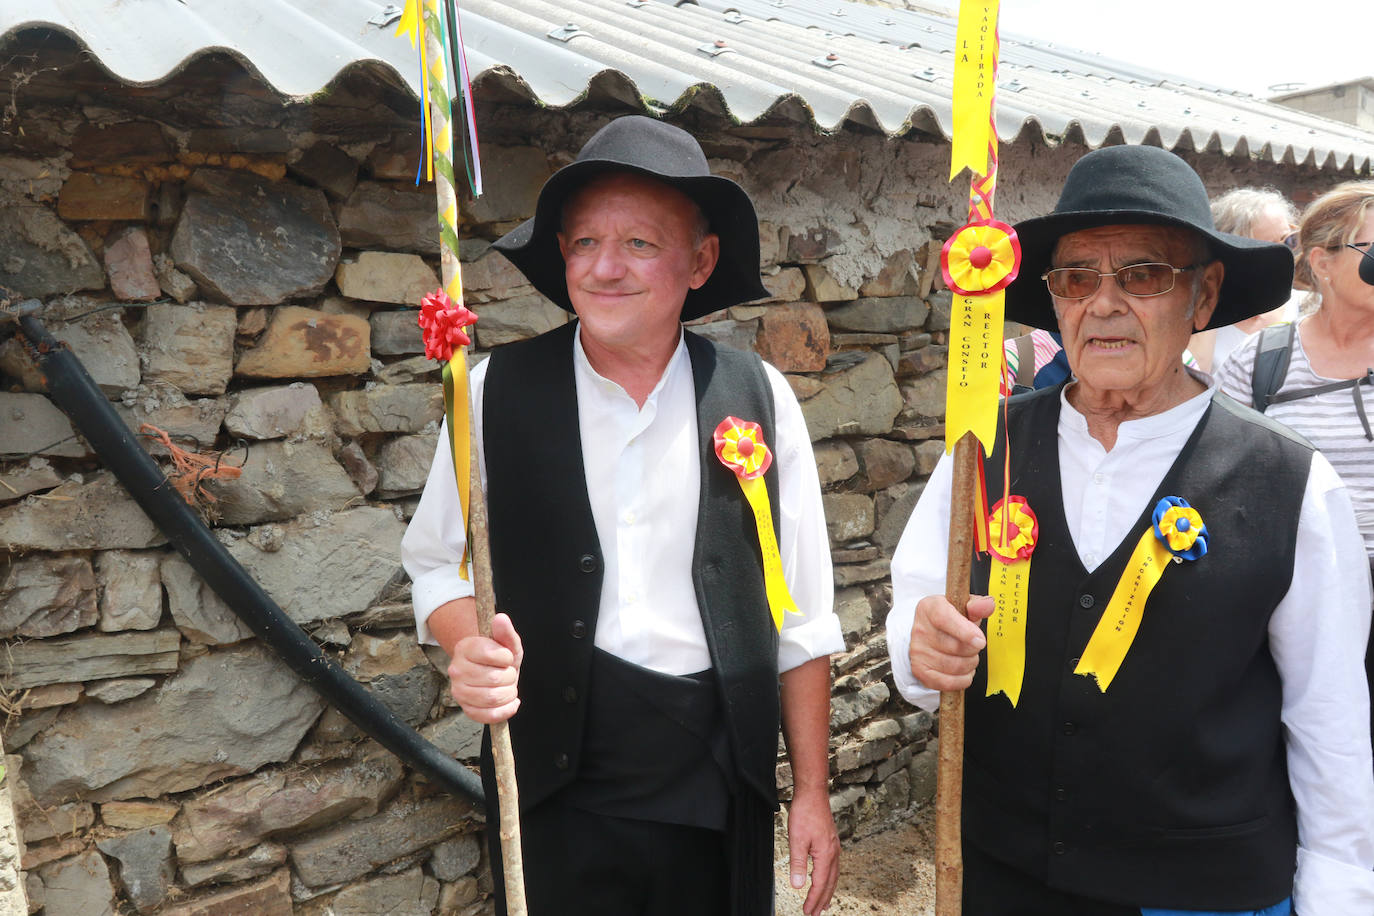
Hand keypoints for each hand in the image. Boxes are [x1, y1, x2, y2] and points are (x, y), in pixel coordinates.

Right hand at [447, 613, 523, 723]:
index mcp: (464, 648)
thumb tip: (500, 618)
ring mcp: (459, 691)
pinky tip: (511, 702)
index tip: (506, 657)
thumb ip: (505, 631)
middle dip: (510, 677)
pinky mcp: (466, 709)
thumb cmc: (500, 656)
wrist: (492, 672)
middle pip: (494, 679)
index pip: (489, 653)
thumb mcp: (507, 642)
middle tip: (508, 673)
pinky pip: (489, 716)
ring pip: (492, 698)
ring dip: (509, 693)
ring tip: (509, 686)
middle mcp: (456, 670)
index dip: (505, 657)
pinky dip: (506, 710)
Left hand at [786, 788, 839, 914]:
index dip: (813, 899)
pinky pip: (833, 866)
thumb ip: (798, 864)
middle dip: (822, 900)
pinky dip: (829, 878)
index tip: (808, 911)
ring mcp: (834, 847)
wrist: (813, 794)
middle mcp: (833, 852)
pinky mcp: (831, 841)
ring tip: (824, 903)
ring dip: (828, 891)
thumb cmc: (805, 813)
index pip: (820, 884)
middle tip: (816, 914)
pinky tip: (824, 878)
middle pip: (829, 883)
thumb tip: (798, 885)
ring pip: (833, 875)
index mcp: (826, 855)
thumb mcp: (797, 840)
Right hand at [906, 594, 994, 691]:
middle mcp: (920, 630)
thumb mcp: (961, 608)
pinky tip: (962, 671)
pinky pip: (948, 682)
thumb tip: (988, 604)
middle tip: (973, 645)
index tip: (980, 640)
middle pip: (956, 647)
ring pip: (956, 666)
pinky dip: (963, 679)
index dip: (965, 631)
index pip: (945, 619)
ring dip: (970, 664)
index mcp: (929, 608)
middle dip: (973, 649)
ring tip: (967, 657)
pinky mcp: (920, 671)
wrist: (927, 634)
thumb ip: (976, 606)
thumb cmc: (948, 621)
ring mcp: (918, 652)